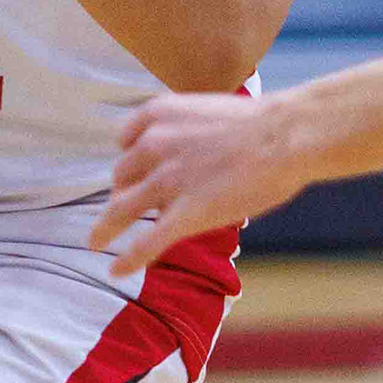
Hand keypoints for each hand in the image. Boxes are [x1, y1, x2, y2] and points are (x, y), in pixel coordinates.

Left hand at [92, 92, 304, 274]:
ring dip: (106, 229)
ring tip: (95, 242)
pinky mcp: (185, 213)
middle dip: (124, 193)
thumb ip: (187, 130)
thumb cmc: (261, 124)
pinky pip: (148, 241)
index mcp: (158, 115)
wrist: (287, 134)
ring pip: (122, 210)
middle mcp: (154, 145)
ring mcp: (167, 181)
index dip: (129, 160)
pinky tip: (117, 271)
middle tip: (128, 207)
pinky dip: (129, 258)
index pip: (126, 141)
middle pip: (122, 176)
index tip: (132, 173)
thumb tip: (187, 153)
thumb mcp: (208, 111)